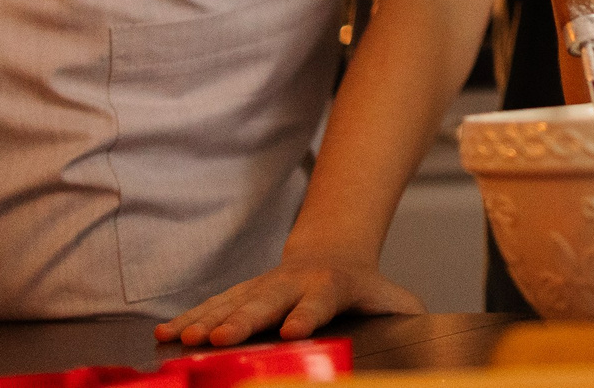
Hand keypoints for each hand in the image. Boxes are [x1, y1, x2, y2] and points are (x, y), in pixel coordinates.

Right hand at [153, 252, 421, 346]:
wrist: (334, 251)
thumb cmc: (367, 290)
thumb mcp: (394, 301)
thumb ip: (407, 320)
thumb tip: (428, 343)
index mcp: (332, 286)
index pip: (320, 300)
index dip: (307, 315)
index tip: (293, 332)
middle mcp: (292, 282)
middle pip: (266, 300)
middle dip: (242, 319)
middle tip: (220, 338)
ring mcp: (264, 285)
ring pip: (232, 301)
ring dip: (206, 319)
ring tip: (184, 339)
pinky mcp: (242, 292)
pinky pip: (212, 305)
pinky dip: (188, 318)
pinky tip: (165, 334)